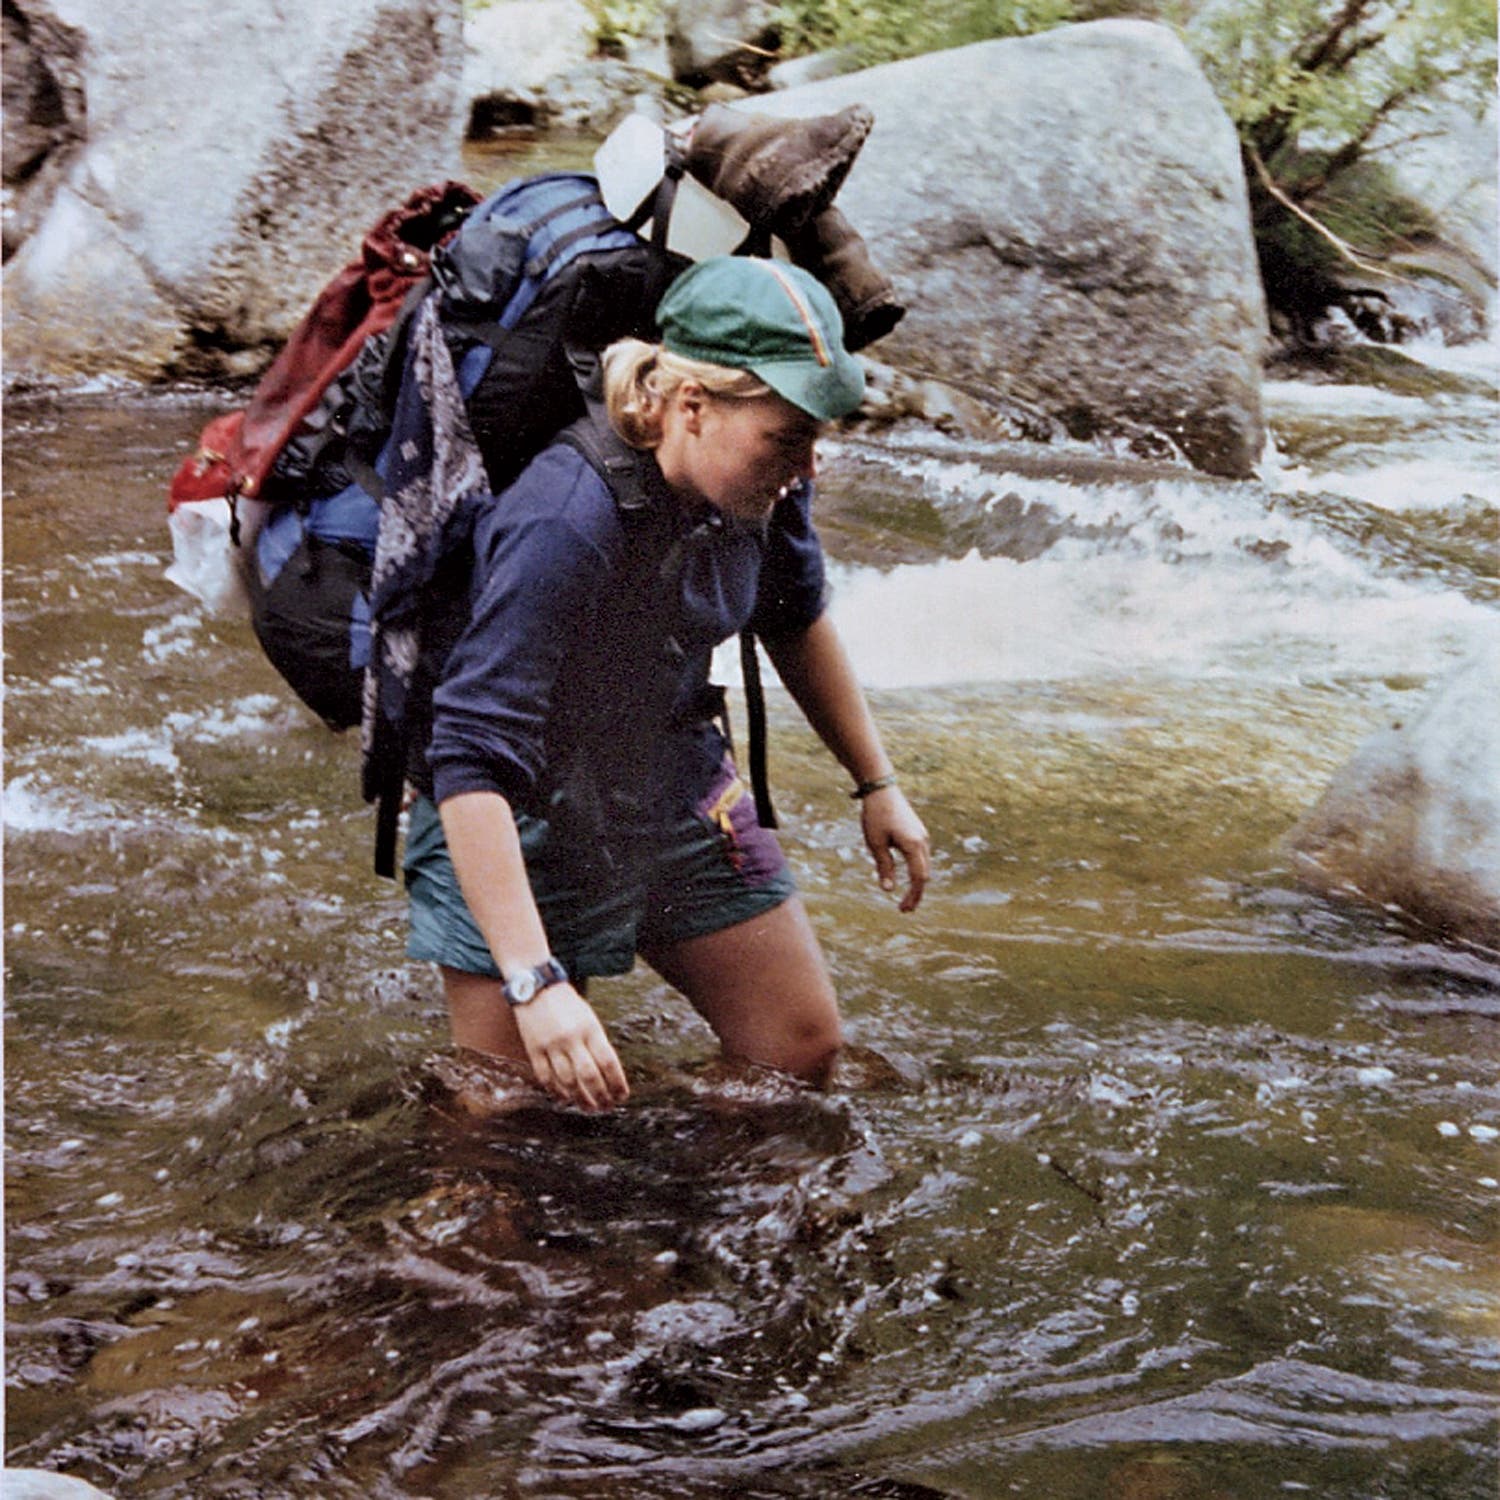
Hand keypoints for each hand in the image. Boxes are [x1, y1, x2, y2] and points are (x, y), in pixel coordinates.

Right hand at [513, 984, 629, 1110]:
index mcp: (590, 1028)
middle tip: (607, 1107)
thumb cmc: (567, 1005)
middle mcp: (571, 1038)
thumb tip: (609, 1073)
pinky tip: (565, 1099)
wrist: (536, 988)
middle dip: (601, 1095)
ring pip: (567, 1081)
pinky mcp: (534, 1049)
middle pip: (589, 1075)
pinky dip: (556, 1092)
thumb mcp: (589, 1018)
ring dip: (580, 1099)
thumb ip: (597, 1043)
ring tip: (589, 1108)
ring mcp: (551, 1045)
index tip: (622, 1095)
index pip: (608, 1061)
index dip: (617, 1082)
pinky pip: (546, 1077)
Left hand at [860, 785, 930, 912]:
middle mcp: (923, 841)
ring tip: (905, 897)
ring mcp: (922, 836)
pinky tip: (907, 876)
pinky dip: (916, 870)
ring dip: (917, 882)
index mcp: (913, 845)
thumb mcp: (876, 843)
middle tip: (904, 909)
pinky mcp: (918, 832)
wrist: (881, 789)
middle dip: (915, 893)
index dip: (912, 896)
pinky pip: (921, 856)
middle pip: (924, 875)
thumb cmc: (876, 815)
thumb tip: (888, 890)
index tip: (903, 909)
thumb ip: (884, 867)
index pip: (919, 878)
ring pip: (924, 866)